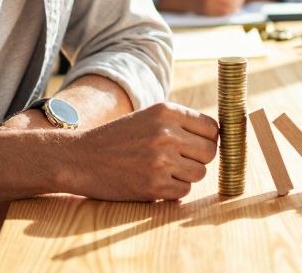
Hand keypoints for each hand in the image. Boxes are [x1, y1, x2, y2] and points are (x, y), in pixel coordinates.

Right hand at [66, 102, 217, 201]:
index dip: (208, 139)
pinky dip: (174, 190)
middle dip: (198, 158)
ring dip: (186, 175)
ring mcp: (161, 160)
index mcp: (167, 111)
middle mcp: (167, 133)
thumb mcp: (150, 117)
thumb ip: (182, 123)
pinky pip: (184, 191)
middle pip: (210, 152)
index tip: (197, 145)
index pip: (212, 128)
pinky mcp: (154, 185)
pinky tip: (156, 181)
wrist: (82, 158)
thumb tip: (219, 136)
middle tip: (179, 160)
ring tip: (165, 170)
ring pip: (199, 173)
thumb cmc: (120, 138)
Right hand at [198, 0, 245, 15]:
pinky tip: (231, 11)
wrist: (193, 0)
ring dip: (235, 8)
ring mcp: (209, 2)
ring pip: (228, 7)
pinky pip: (222, 13)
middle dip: (239, 1)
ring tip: (237, 8)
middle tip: (241, 3)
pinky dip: (229, 12)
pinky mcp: (207, 11)